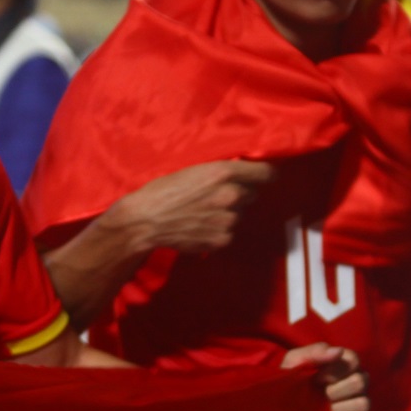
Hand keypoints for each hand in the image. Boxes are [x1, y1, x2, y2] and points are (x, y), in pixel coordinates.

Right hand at [117, 159, 276, 254]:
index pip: (266, 173)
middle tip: (216, 198)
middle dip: (239, 194)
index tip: (264, 178)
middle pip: (252, 194)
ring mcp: (229, 220)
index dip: (266, 175)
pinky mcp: (222, 240)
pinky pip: (229, 233)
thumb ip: (219, 173)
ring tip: (203, 215)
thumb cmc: (162, 191)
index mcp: (224, 172)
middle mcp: (232, 195)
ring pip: (239, 215)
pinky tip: (199, 228)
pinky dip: (218, 231)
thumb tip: (240, 177)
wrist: (145, 221)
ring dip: (227, 214)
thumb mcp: (193, 170)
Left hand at [282, 343, 368, 410]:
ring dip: (341, 408)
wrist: (280, 409)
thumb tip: (338, 351)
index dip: (334, 371)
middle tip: (321, 395)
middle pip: (361, 382)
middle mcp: (354, 383)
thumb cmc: (288, 381)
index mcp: (341, 365)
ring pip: (364, 404)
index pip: (354, 360)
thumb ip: (314, 352)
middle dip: (336, 390)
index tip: (316, 378)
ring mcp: (357, 404)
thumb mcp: (293, 362)